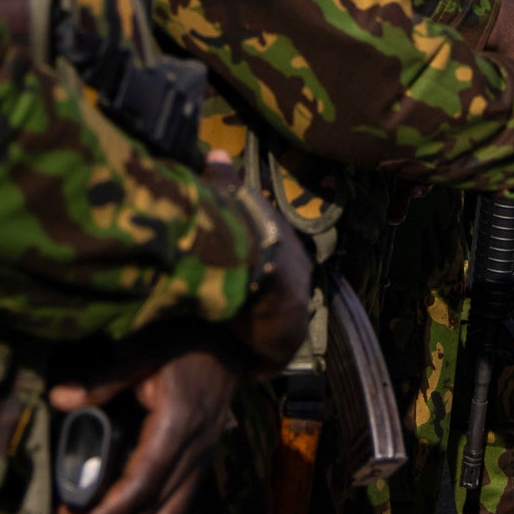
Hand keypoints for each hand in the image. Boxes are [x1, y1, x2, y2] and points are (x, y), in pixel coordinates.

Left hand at [47, 336, 239, 513]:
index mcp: (177, 426)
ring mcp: (201, 460)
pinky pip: (177, 507)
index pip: (142, 485)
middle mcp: (194, 452)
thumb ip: (104, 377)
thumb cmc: (186, 341)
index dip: (108, 512)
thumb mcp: (143, 348)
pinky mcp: (200, 463)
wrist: (231, 340)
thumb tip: (60, 399)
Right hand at [212, 160, 313, 372]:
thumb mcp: (229, 198)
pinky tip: (234, 361)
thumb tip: (216, 152)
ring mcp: (295, 312)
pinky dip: (251, 358)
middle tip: (226, 313)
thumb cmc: (240, 231)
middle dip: (253, 303)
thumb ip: (224, 180)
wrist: (256, 267)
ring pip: (272, 326)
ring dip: (252, 333)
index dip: (252, 268)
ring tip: (226, 340)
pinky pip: (268, 356)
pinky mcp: (286, 343)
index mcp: (284, 243)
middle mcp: (297, 277)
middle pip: (275, 294)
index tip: (231, 277)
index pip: (272, 258)